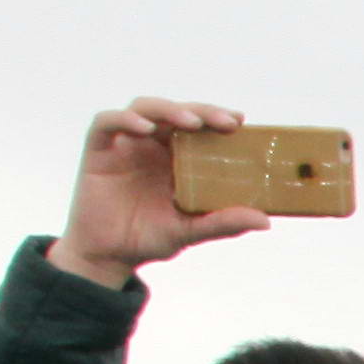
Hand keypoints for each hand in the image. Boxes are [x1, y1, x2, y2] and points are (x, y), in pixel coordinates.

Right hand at [46, 99, 268, 291]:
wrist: (108, 255)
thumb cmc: (150, 238)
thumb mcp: (191, 231)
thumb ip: (223, 223)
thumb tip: (265, 221)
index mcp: (178, 157)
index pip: (200, 127)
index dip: (218, 118)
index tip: (240, 120)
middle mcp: (153, 144)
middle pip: (177, 112)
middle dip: (203, 111)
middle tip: (227, 121)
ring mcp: (126, 143)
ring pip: (145, 108)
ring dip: (169, 109)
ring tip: (191, 122)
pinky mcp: (98, 148)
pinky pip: (107, 122)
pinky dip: (125, 119)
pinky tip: (145, 128)